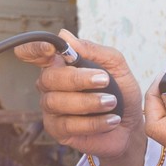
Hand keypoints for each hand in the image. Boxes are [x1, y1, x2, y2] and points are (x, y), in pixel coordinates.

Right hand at [14, 29, 145, 165]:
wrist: (131, 126)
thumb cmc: (121, 93)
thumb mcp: (117, 66)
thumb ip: (94, 50)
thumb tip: (65, 35)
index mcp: (60, 64)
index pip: (35, 53)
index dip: (34, 49)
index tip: (52, 50)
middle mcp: (50, 85)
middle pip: (49, 77)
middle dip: (77, 78)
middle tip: (104, 80)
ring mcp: (51, 108)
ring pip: (56, 101)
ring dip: (88, 102)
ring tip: (111, 102)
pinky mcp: (57, 130)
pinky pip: (68, 125)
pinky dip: (93, 122)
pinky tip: (111, 119)